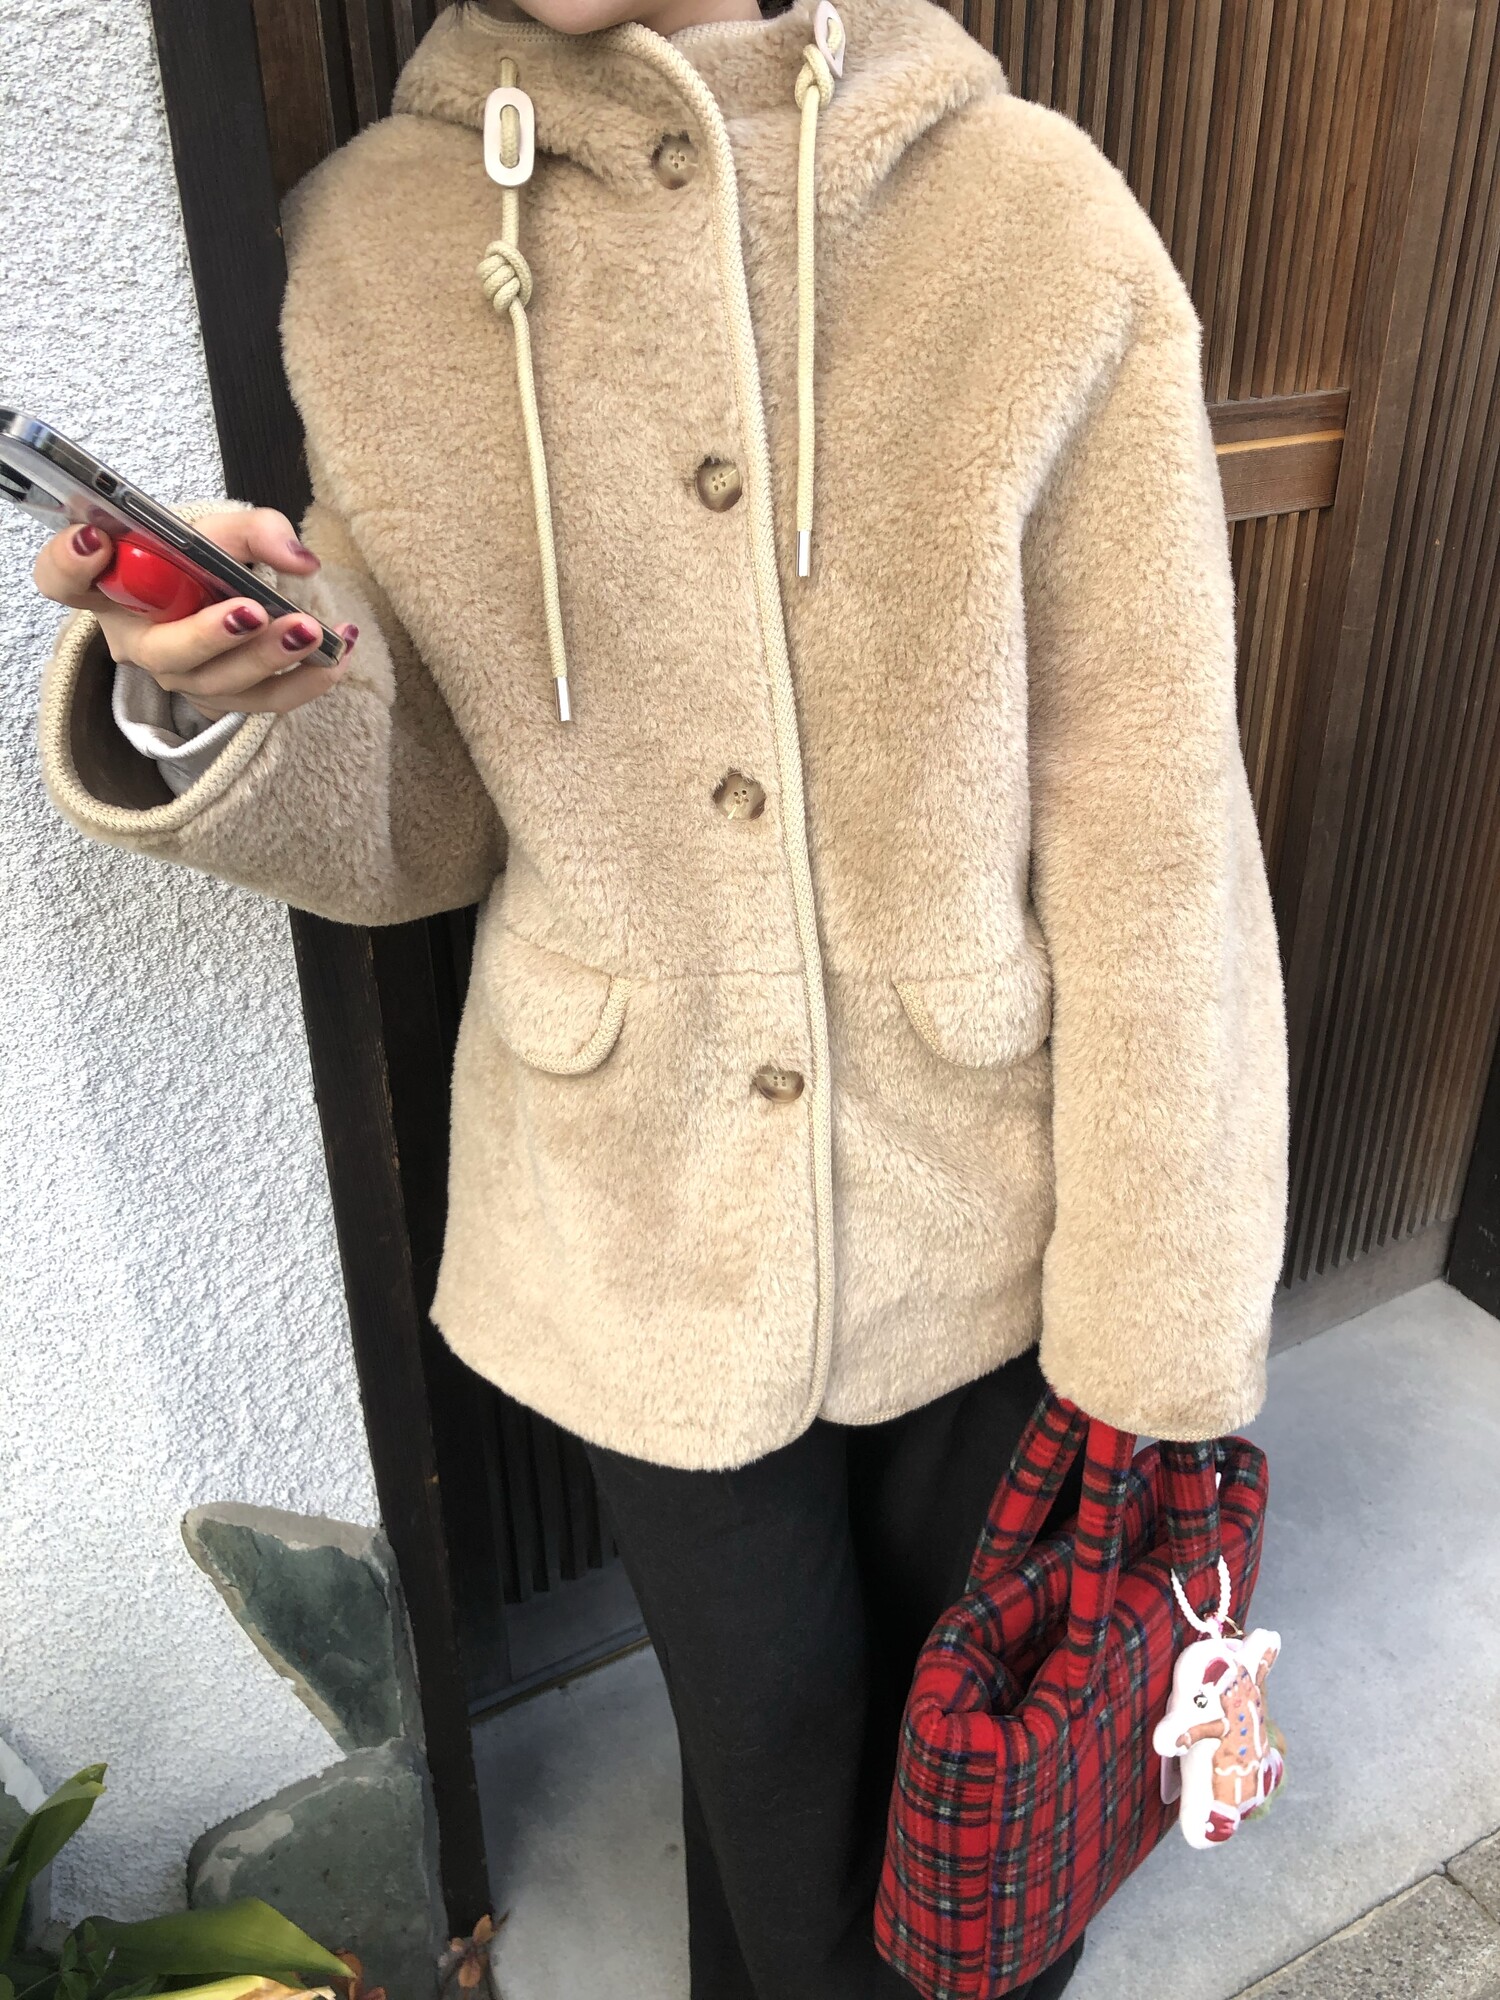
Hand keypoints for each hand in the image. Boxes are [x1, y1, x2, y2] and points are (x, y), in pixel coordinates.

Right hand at [33, 507, 357, 716]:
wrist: (221, 593)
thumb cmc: (202, 560)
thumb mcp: (219, 530)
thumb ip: (255, 531)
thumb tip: (301, 560)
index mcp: (110, 587)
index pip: (62, 579)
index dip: (70, 564)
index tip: (96, 542)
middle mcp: (136, 638)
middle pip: (161, 650)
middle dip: (210, 635)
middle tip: (253, 611)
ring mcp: (179, 675)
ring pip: (216, 682)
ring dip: (267, 659)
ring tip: (311, 632)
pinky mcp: (222, 698)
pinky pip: (261, 701)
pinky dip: (306, 681)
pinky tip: (340, 655)